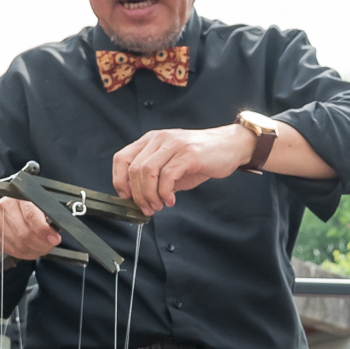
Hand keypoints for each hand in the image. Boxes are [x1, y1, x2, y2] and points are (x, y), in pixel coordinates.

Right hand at [0, 195, 64, 272]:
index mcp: (20, 196)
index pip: (31, 216)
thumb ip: (47, 216)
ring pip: (19, 245)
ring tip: (42, 248)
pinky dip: (25, 254)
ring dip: (35, 251)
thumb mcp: (38, 205)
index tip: (55, 239)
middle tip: (51, 245)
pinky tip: (32, 250)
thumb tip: (55, 234)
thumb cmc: (26, 207)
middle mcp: (5, 206)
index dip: (44, 231)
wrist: (4, 208)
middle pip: (25, 234)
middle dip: (42, 244)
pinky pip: (11, 250)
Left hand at [111, 125, 251, 215]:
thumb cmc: (200, 158)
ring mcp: (173, 145)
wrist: (230, 146)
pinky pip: (167, 176)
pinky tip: (171, 200)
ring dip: (150, 196)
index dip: (119, 181)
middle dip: (138, 195)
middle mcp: (159, 139)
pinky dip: (165, 193)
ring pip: (147, 173)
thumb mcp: (171, 164)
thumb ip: (154, 177)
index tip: (127, 198)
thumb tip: (137, 197)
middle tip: (148, 208)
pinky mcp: (188, 154)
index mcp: (151, 140)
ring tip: (159, 205)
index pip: (121, 158)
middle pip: (134, 169)